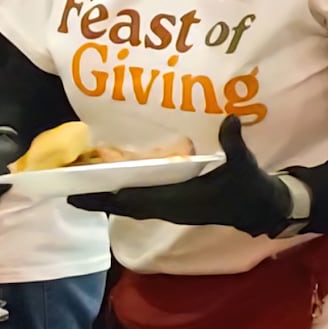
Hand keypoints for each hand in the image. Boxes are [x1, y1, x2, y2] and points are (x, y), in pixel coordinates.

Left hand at [67, 117, 292, 236]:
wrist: (261, 208)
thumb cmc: (250, 188)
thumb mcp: (244, 164)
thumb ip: (234, 143)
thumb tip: (230, 120)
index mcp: (180, 200)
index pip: (135, 201)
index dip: (108, 197)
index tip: (81, 192)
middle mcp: (169, 207)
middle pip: (123, 205)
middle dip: (96, 197)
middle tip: (66, 187)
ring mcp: (170, 208)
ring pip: (130, 204)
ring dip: (106, 195)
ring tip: (80, 182)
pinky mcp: (174, 205)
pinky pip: (140, 201)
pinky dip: (122, 193)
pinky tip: (111, 180)